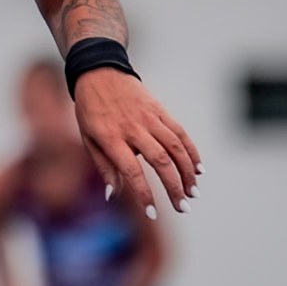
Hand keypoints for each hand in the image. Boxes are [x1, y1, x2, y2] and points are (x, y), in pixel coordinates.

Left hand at [73, 68, 199, 214]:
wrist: (99, 72)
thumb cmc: (90, 110)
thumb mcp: (88, 138)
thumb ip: (104, 167)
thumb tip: (113, 196)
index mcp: (111, 137)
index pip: (131, 171)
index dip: (143, 193)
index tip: (153, 213)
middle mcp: (132, 128)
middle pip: (159, 160)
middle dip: (174, 187)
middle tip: (183, 207)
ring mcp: (149, 118)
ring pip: (175, 147)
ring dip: (187, 172)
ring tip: (194, 192)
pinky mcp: (160, 110)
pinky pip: (179, 132)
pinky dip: (191, 151)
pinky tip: (198, 169)